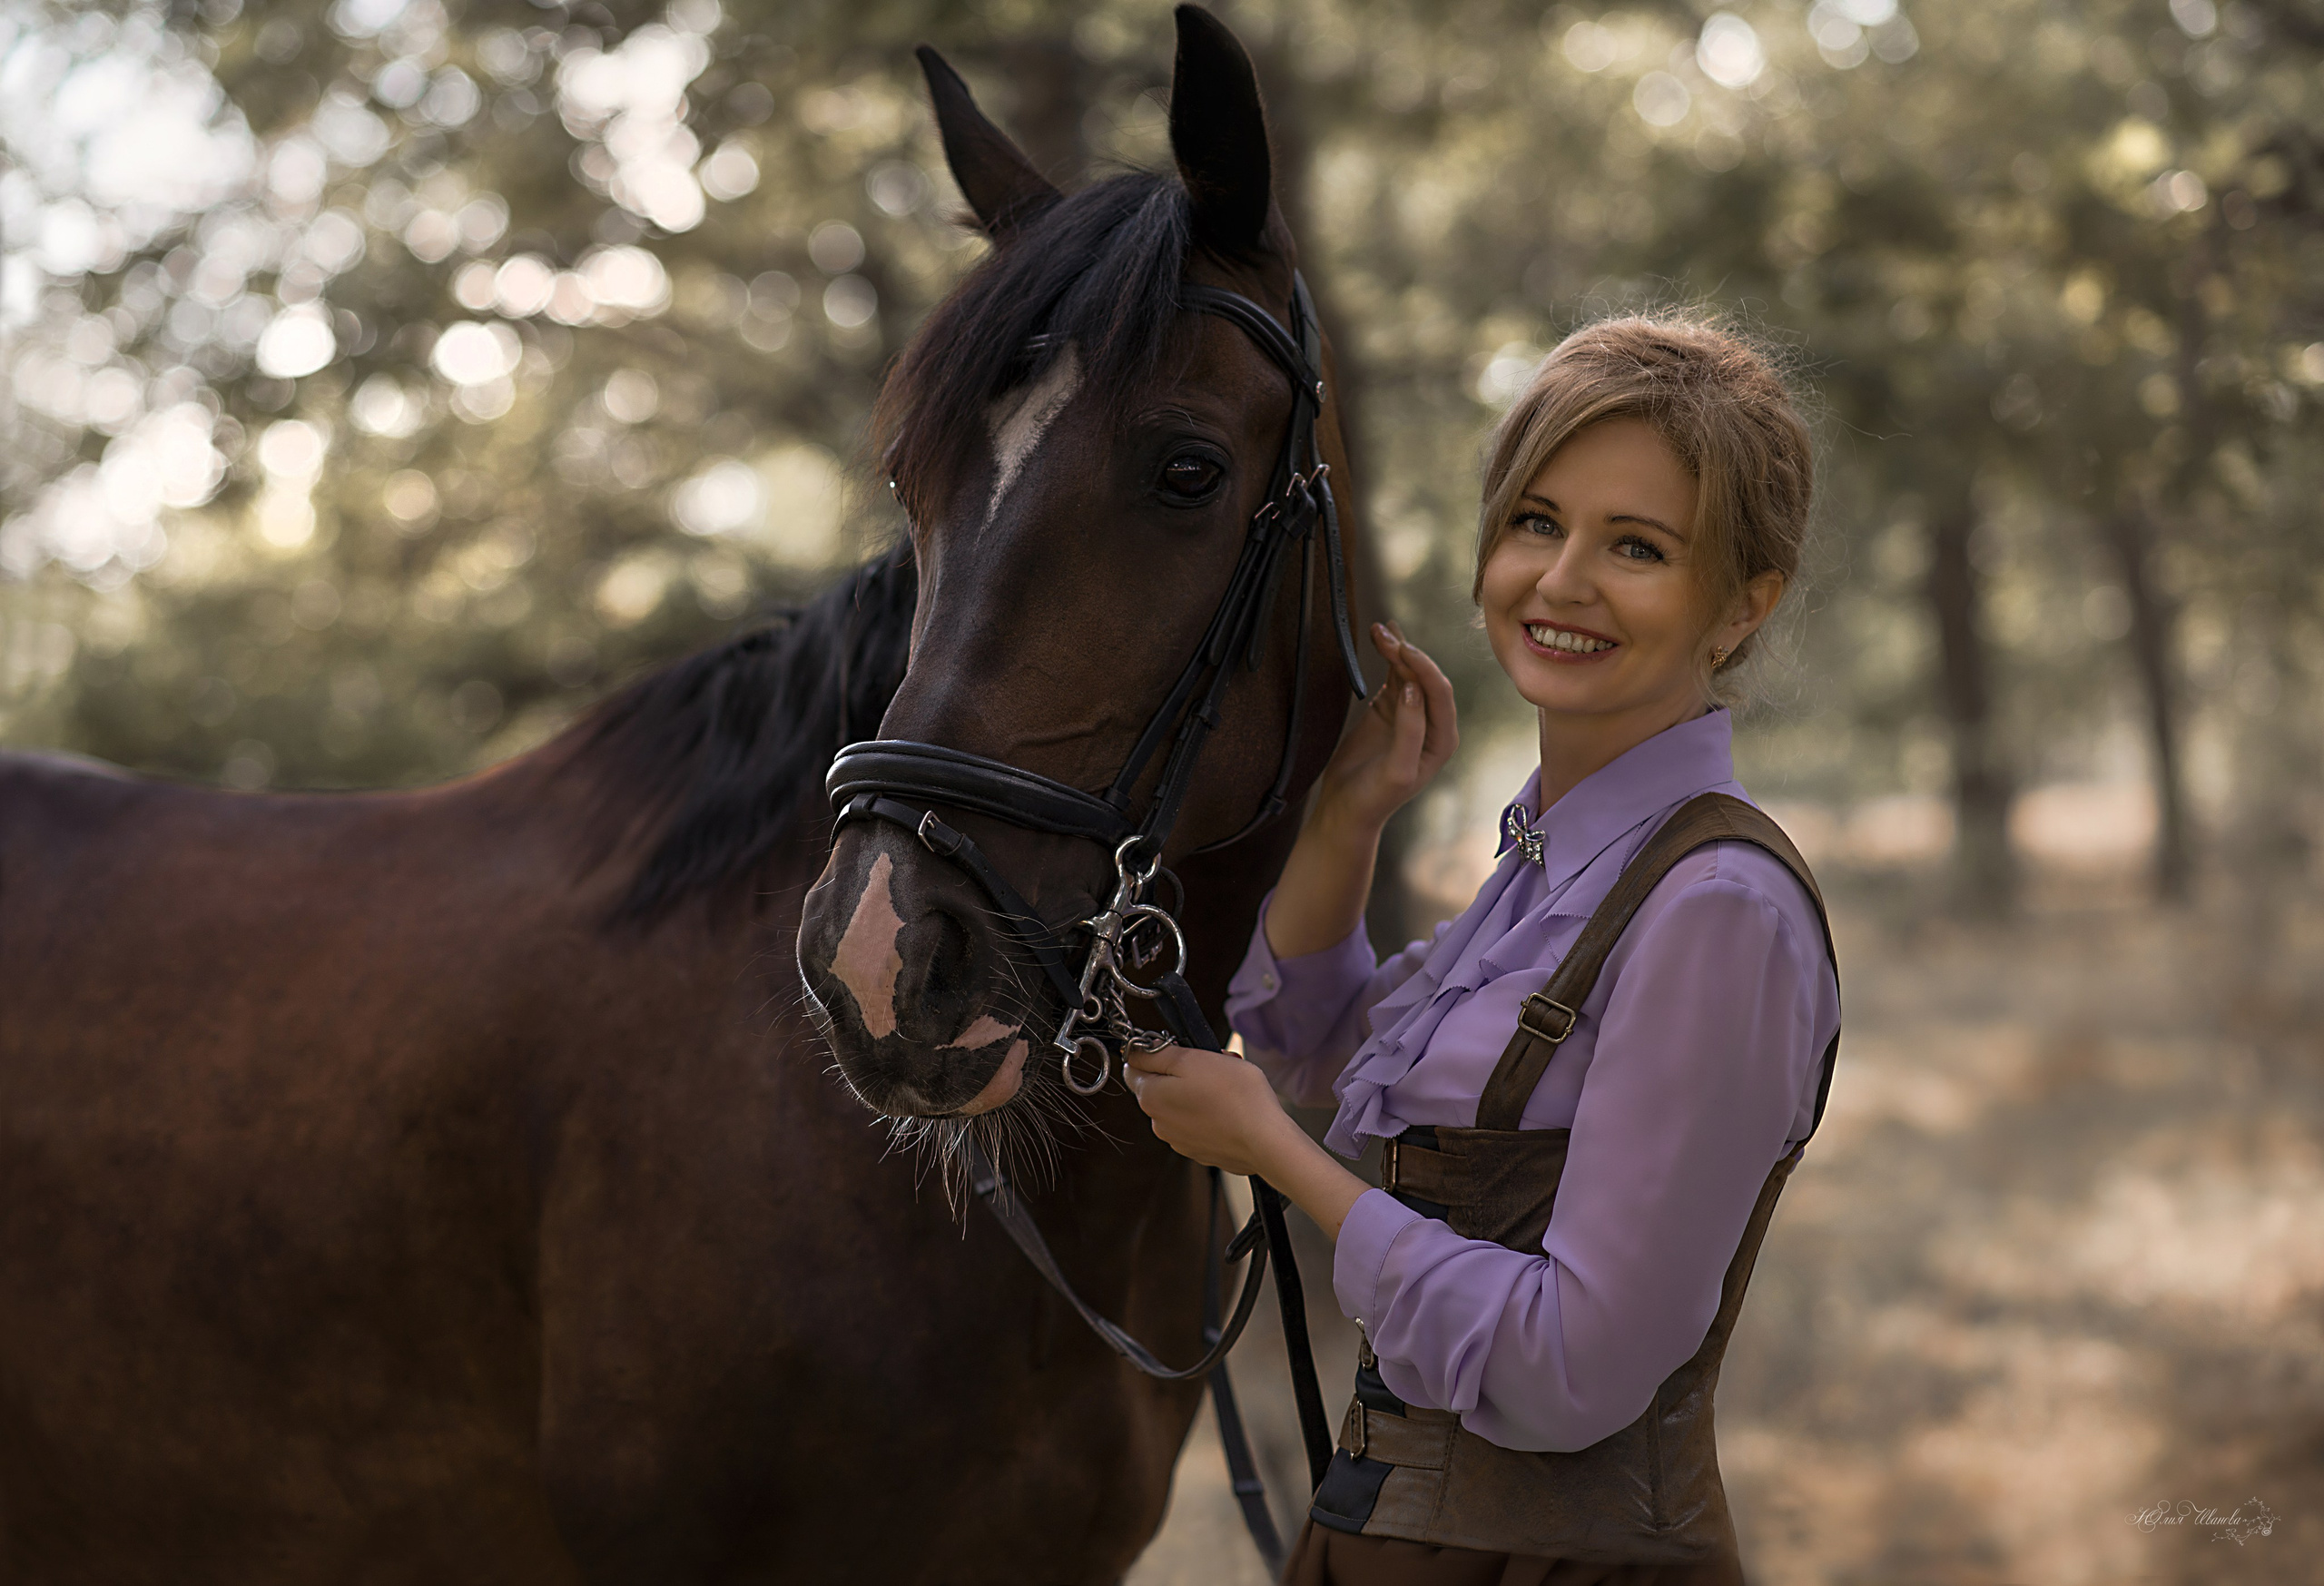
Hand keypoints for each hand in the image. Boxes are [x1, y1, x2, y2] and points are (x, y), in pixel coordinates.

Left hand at [1122, 1044, 1292, 1178]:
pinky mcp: (1200, 1152)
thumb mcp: (1192, 1059)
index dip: (1154, 1053)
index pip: (1134, 1068)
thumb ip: (1158, 1053)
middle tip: (1211, 1064)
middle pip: (1160, 1087)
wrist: (1266, 1141)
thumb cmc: (1233, 1096)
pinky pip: (1197, 1124)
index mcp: (1151, 1098)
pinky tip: (1230, 1108)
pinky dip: (1209, 1113)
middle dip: (1181, 1073)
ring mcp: (1180, 1141)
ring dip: (1197, 1092)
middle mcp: (1158, 1124)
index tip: (1178, 1049)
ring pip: (1181, 1105)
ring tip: (1227, 1086)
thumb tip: (1136, 1051)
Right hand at [1311, 622, 1457, 841]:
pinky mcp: (1390, 709)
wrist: (1347, 808)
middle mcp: (1432, 723)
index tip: (1401, 651)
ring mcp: (1410, 713)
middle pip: (1426, 678)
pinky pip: (1393, 676)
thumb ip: (1409, 730)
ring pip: (1409, 673)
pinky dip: (1387, 657)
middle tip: (1384, 635)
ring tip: (1379, 630)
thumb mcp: (1397, 770)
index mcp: (1443, 739)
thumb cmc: (1375, 797)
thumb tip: (1412, 688)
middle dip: (1408, 654)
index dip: (1424, 668)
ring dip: (1396, 650)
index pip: (1440, 693)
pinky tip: (1380, 638)